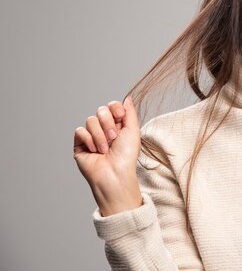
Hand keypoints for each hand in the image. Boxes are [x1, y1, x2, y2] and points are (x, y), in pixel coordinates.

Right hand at [73, 96, 142, 215]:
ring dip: (100, 135)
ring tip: (105, 149)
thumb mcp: (133, 130)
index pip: (111, 106)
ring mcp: (91, 136)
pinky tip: (95, 151)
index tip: (120, 116)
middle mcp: (104, 129)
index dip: (115, 108)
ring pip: (90, 120)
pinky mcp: (80, 144)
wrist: (114, 174)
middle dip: (108, 123)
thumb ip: (130, 112)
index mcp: (117, 125)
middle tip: (113, 138)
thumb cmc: (126, 155)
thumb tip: (127, 97)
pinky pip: (80, 131)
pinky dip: (89, 140)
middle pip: (100, 110)